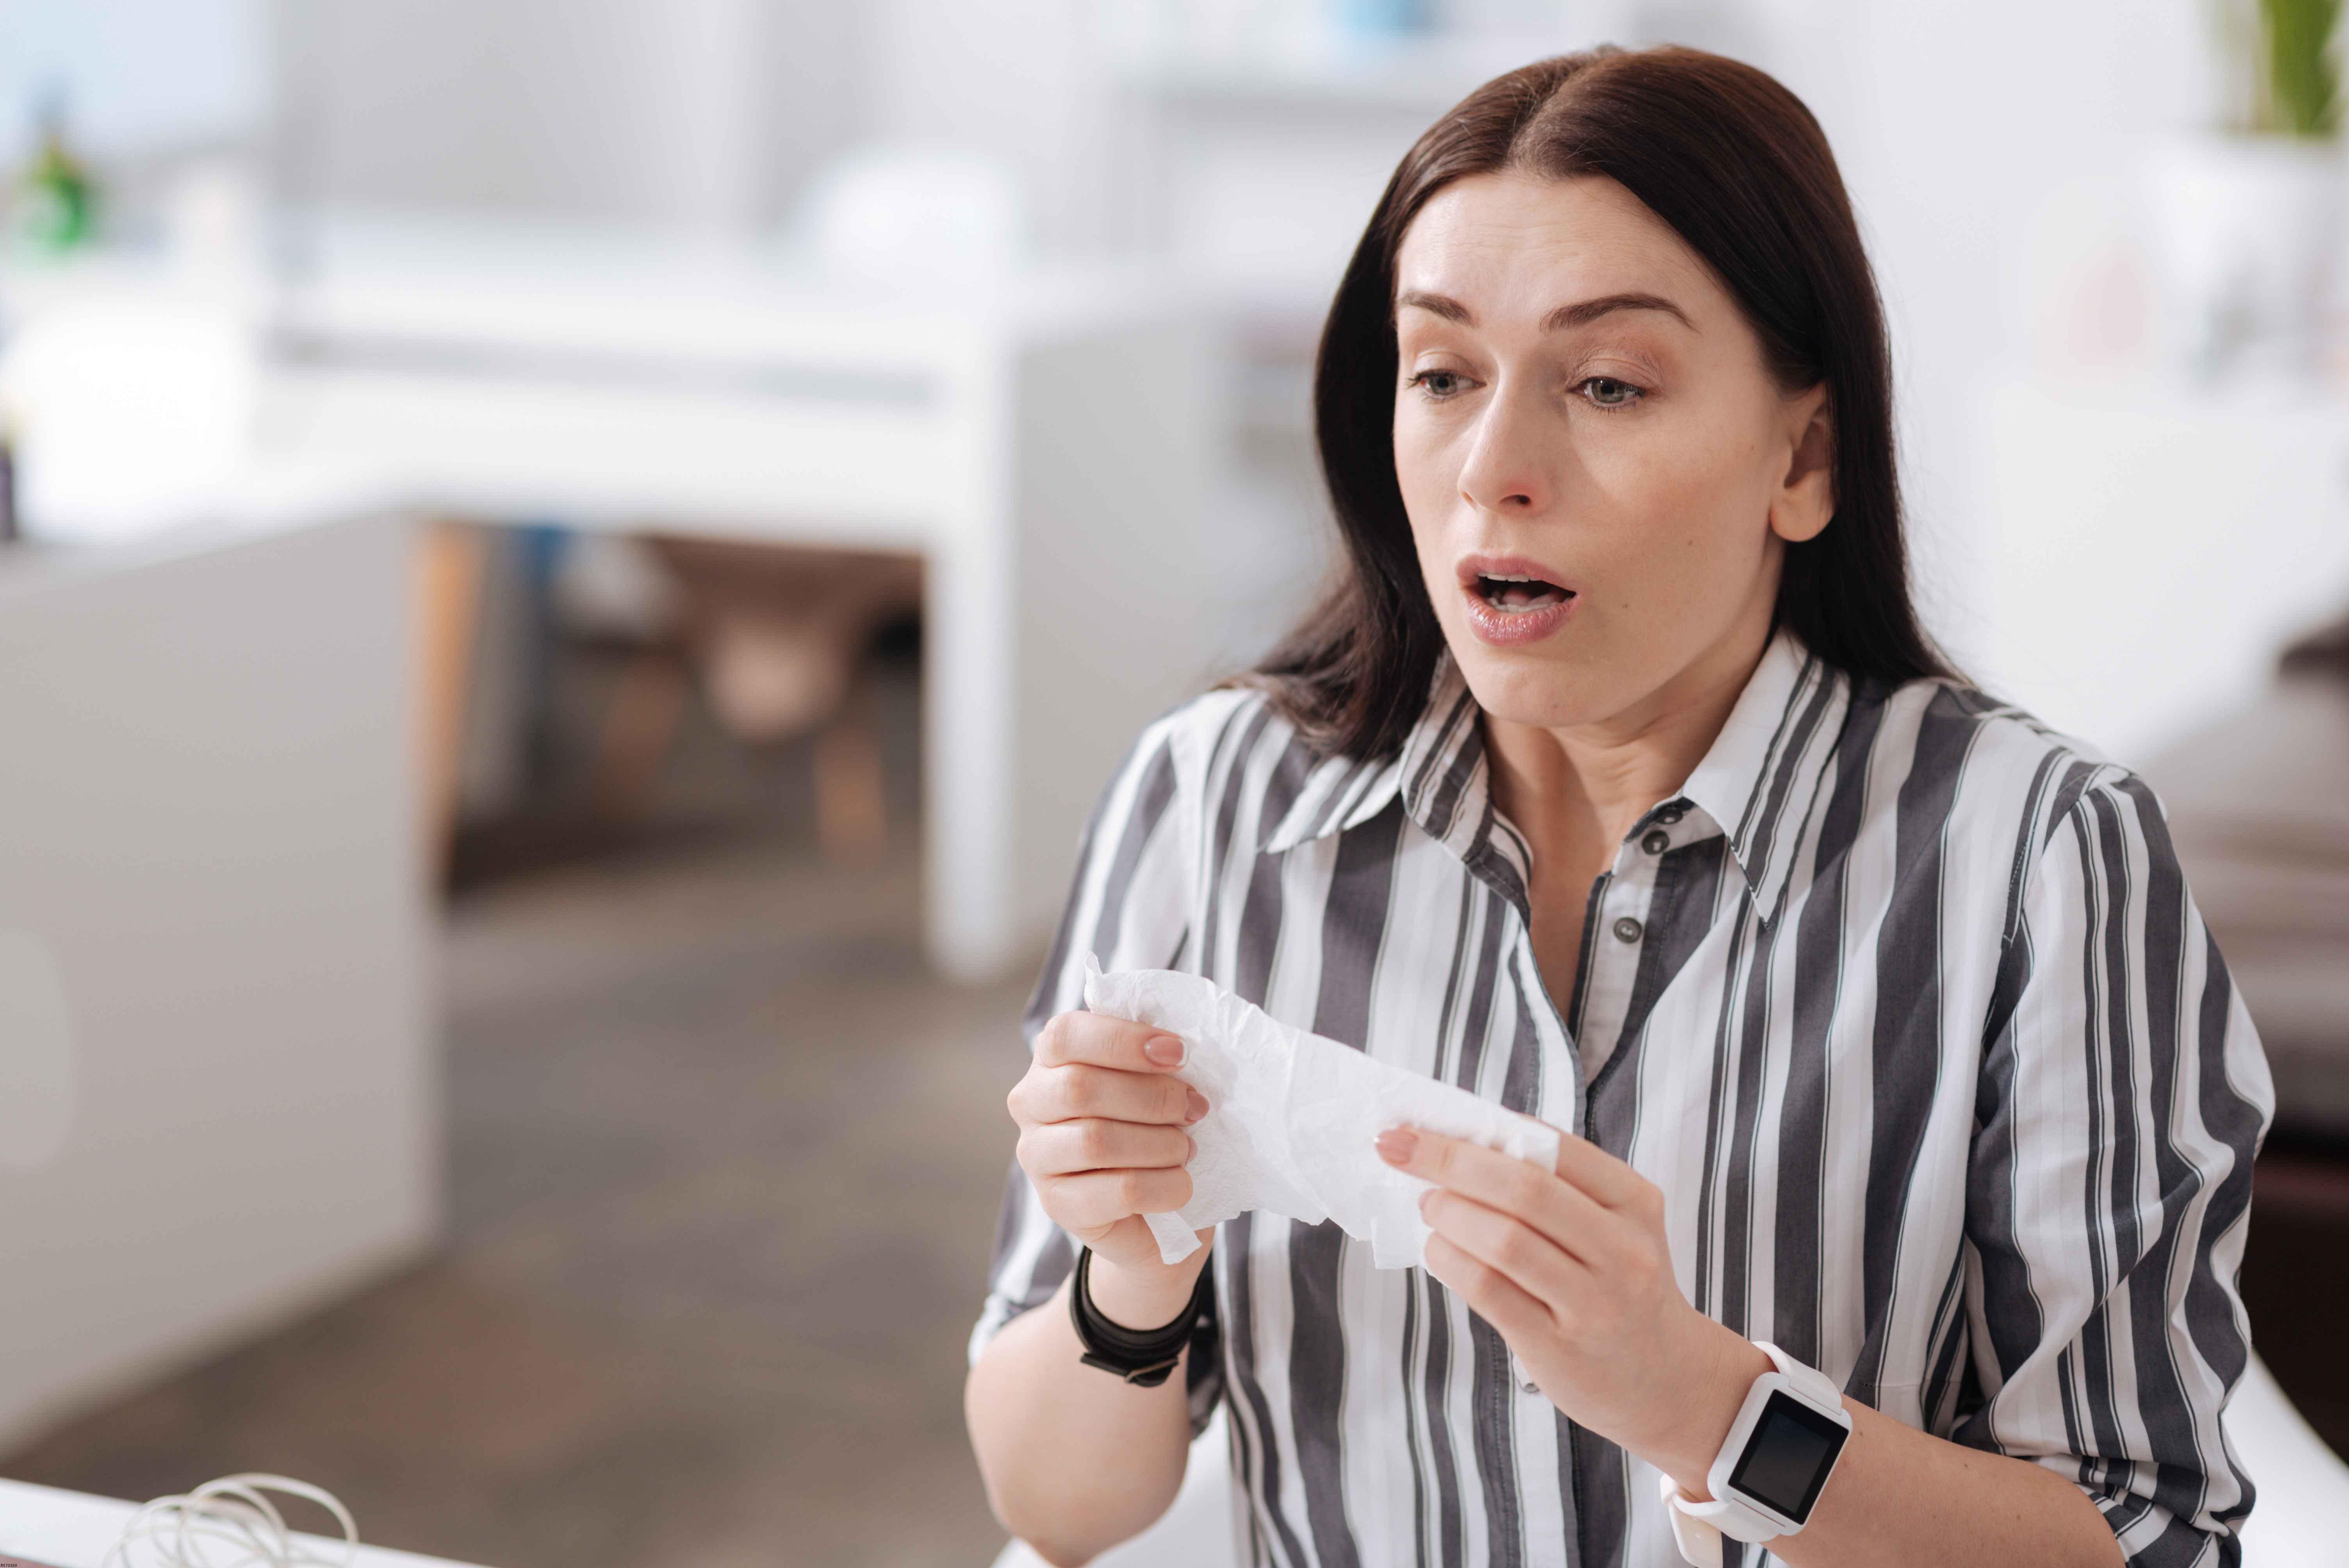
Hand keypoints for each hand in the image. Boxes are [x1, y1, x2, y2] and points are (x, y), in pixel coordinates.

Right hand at [1008, 1010, 1214, 1301]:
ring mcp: (1037, 1157)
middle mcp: (1031, 1104)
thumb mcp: (1152, 1080)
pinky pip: (1117, 1190)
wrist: (1152, 1209)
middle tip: (1195, 1108)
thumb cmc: (1152, 1126)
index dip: (1124, 1040)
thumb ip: (1154, 1059)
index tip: (1179, 1053)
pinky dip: (1163, 1186)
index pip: (1066, 1034)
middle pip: (1081, 1087)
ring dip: (1161, 1143)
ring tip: (1187, 1148)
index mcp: (1050, 1059)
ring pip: (1096, 1140)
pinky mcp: (1058, 1205)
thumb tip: (1177, 1051)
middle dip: (1153, 1096)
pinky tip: (1181, 1184)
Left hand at [1373, 1123, 1768, 1488]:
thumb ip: (1557, 1182)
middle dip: (1448, 1161)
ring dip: (1448, 1213)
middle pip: (1524, 1189)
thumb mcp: (1614, 1223)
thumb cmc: (1621, 1284)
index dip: (1477, 1130)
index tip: (1420, 1122)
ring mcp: (1594, 1303)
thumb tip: (1466, 1138)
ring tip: (1425, 1203)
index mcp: (1634, 1202)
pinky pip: (1491, 1292)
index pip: (1552, 1147)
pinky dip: (1451, 1261)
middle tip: (1397, 1149)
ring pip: (1505, 1241)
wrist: (1670, 1379)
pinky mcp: (1560, 1347)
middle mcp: (1623, 1250)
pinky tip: (1436, 1248)